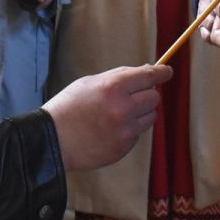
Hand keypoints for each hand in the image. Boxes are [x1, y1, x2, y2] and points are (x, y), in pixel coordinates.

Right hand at [45, 65, 170, 171]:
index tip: (167, 71)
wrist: (52, 140)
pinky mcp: (124, 147)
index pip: (149, 76)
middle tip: (133, 96)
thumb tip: (145, 71)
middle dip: (147, 94)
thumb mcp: (90, 83)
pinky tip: (109, 129)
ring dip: (141, 113)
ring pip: (150, 117)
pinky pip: (137, 133)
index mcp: (114, 87)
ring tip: (118, 114)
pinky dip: (129, 129)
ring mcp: (125, 130)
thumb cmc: (68, 107)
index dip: (161, 73)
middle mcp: (123, 108)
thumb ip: (119, 77)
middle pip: (154, 98)